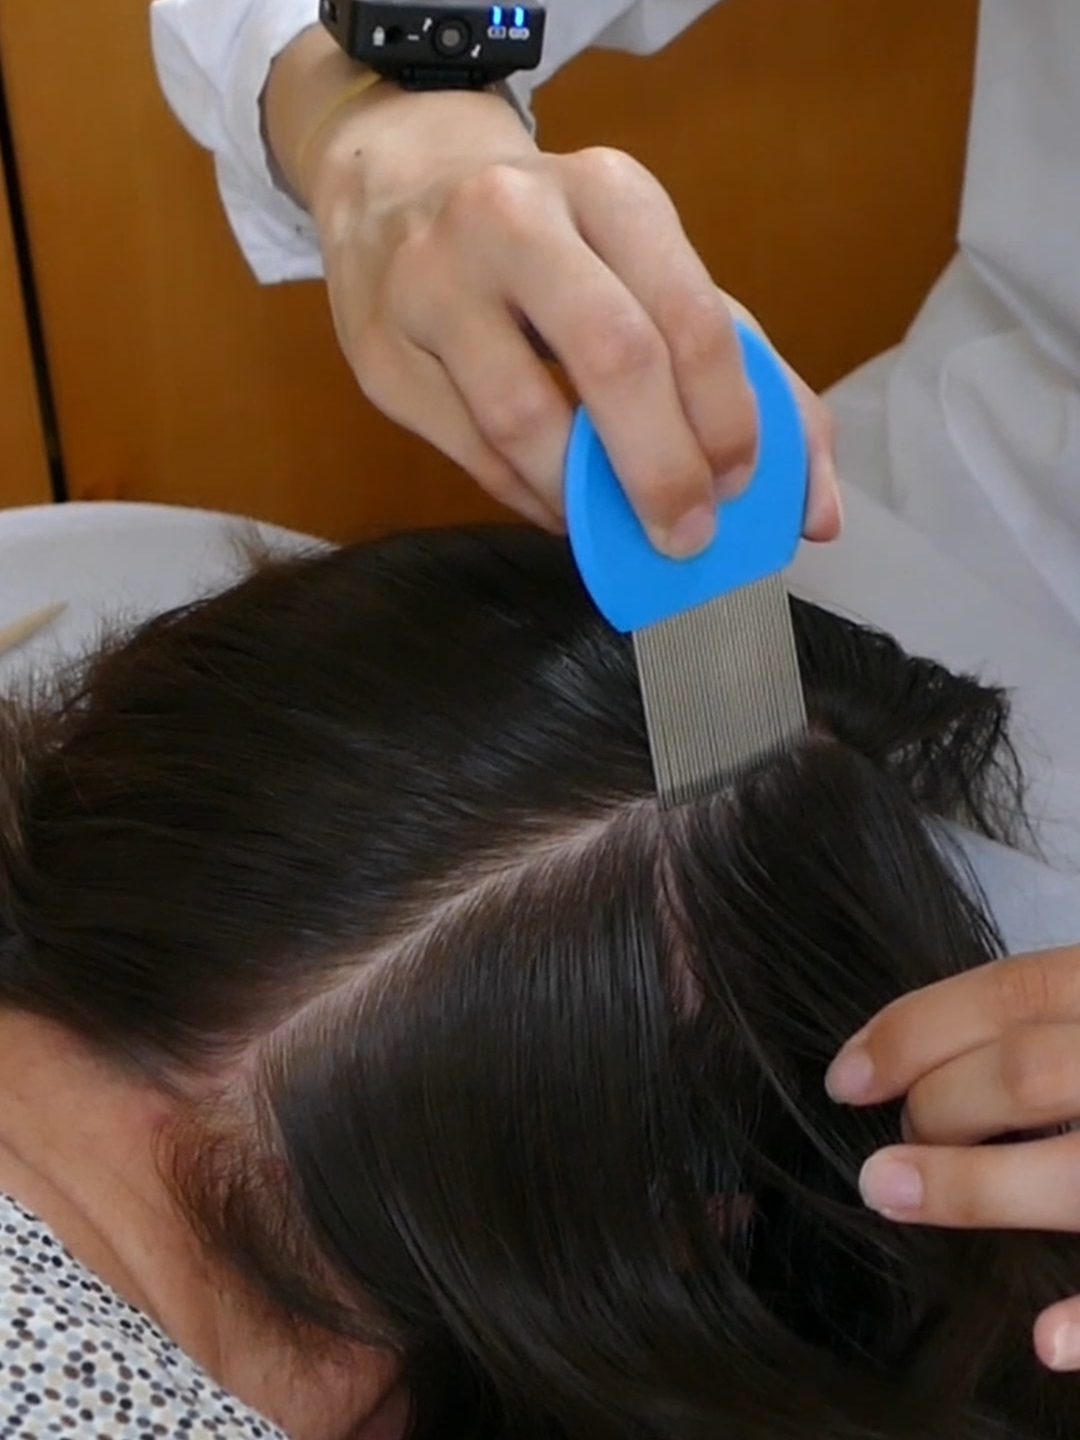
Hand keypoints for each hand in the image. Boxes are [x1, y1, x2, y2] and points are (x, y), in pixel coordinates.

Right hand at [283, 64, 839, 555]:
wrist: (395, 186)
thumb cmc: (555, 244)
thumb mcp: (653, 270)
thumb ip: (749, 378)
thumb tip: (816, 516)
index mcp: (607, 191)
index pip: (691, 314)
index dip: (726, 417)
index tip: (738, 485)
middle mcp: (512, 219)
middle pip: (612, 359)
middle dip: (664, 469)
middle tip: (687, 537)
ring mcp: (432, 285)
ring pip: (524, 420)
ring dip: (586, 497)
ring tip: (616, 527)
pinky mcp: (382, 357)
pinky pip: (472, 456)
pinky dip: (529, 500)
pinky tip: (560, 505)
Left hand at [825, 943, 1079, 1369]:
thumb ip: (1069, 1017)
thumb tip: (942, 1061)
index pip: (1011, 994)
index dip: (914, 1029)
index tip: (846, 1073)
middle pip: (1028, 1074)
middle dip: (936, 1108)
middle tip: (886, 1150)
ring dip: (979, 1189)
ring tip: (891, 1193)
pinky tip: (1051, 1339)